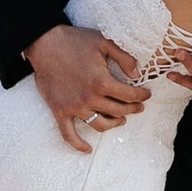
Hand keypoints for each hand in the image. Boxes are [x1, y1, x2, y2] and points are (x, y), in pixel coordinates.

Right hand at [27, 24, 148, 154]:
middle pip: (118, 111)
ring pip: (100, 125)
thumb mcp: (104, 42)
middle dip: (132, 109)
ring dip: (114, 124)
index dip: (141, 96)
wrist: (45, 44)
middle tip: (138, 106)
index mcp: (102, 82)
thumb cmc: (75, 41)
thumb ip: (124, 57)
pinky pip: (69, 134)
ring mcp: (74, 107)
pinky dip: (78, 144)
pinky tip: (88, 149)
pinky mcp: (60, 111)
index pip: (129, 95)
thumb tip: (137, 73)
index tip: (146, 95)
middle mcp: (90, 98)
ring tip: (122, 119)